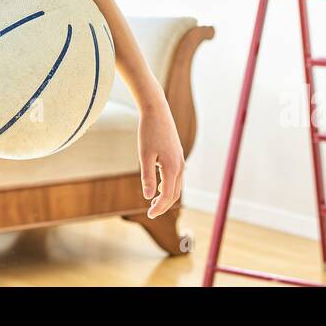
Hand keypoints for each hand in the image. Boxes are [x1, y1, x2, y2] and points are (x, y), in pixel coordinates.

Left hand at [137, 99, 183, 218]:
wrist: (157, 111)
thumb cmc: (149, 132)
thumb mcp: (144, 155)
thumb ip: (147, 177)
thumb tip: (148, 197)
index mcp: (172, 168)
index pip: (167, 195)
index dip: (159, 207)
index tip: (149, 215)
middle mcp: (180, 166)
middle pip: (175, 193)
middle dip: (164, 205)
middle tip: (151, 212)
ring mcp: (180, 160)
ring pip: (177, 185)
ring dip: (167, 196)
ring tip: (154, 202)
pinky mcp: (177, 155)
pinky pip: (177, 177)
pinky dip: (169, 186)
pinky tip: (158, 186)